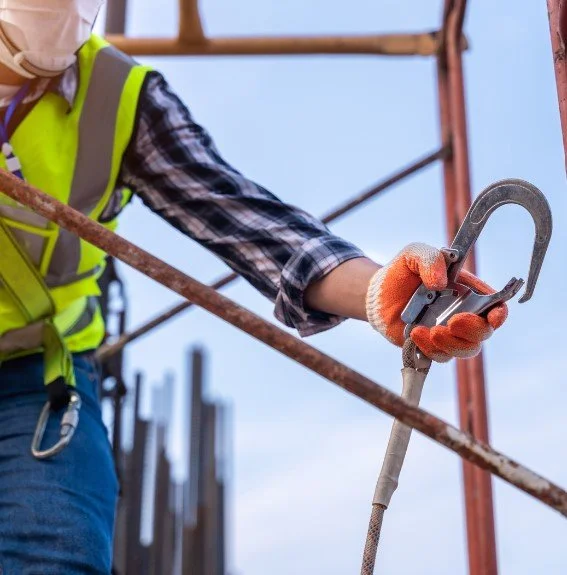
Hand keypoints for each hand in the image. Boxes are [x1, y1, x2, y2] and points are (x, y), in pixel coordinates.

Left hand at [365, 243, 507, 361]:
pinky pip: (440, 356)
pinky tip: (414, 333)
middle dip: (473, 329)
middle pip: (483, 332)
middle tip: (453, 322)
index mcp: (467, 292)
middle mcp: (462, 314)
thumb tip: (441, 281)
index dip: (499, 313)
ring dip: (452, 343)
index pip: (495, 306)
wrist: (378, 294)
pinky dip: (430, 349)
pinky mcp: (430, 346)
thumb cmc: (402, 272)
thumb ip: (430, 258)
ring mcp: (447, 333)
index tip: (494, 316)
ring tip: (431, 330)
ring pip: (465, 349)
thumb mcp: (414, 254)